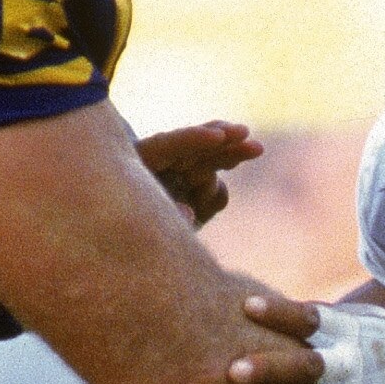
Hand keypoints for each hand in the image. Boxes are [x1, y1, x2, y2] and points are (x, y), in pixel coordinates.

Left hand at [133, 120, 261, 227]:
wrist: (128, 251)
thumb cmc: (128, 227)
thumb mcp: (138, 222)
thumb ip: (164, 215)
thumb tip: (190, 213)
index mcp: (138, 163)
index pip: (166, 144)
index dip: (192, 139)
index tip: (217, 137)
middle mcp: (160, 168)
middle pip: (194, 148)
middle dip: (222, 139)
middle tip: (245, 133)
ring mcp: (179, 182)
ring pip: (209, 165)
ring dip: (230, 157)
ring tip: (256, 149)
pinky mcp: (193, 199)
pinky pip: (213, 194)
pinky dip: (215, 196)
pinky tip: (200, 209)